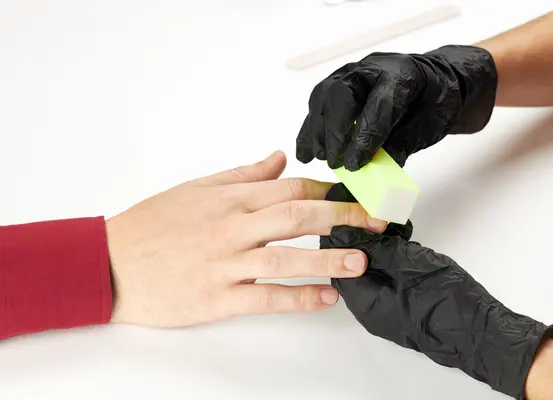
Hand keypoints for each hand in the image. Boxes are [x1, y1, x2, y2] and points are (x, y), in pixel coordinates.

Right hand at [106, 151, 386, 327]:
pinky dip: (298, 298)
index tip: (353, 195)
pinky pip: (265, 297)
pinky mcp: (217, 297)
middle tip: (375, 221)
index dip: (326, 191)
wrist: (108, 264)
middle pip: (296, 217)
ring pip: (285, 257)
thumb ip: (242, 175)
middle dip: (341, 217)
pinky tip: (325, 298)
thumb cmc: (150, 226)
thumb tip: (278, 158)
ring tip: (360, 260)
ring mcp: (225, 264)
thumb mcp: (195, 189)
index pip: (288, 188)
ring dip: (327, 258)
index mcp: (228, 199)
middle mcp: (231, 228)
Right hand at [296, 46, 497, 169]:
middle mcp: (371, 69)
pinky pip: (317, 104)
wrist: (435, 83)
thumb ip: (399, 148)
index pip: (377, 106)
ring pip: (323, 96)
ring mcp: (351, 74)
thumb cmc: (434, 102)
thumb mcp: (426, 127)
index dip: (364, 137)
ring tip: (319, 157)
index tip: (354, 164)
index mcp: (401, 75)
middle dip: (335, 132)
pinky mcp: (338, 85)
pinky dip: (310, 129)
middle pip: (341, 95)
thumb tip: (374, 176)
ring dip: (317, 130)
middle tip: (335, 162)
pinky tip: (306, 151)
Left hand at [320, 183, 552, 398]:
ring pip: (374, 273)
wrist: (482, 334)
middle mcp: (372, 311)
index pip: (340, 265)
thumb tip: (353, 234)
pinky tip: (406, 244)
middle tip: (376, 219)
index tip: (354, 216)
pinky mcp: (405, 308)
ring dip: (381, 249)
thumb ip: (378, 248)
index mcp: (366, 302)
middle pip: (355, 269)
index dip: (345, 238)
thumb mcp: (408, 264)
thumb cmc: (447, 303)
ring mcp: (389, 311)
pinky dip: (394, 261)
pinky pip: (390, 281)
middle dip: (364, 241)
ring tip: (394, 229)